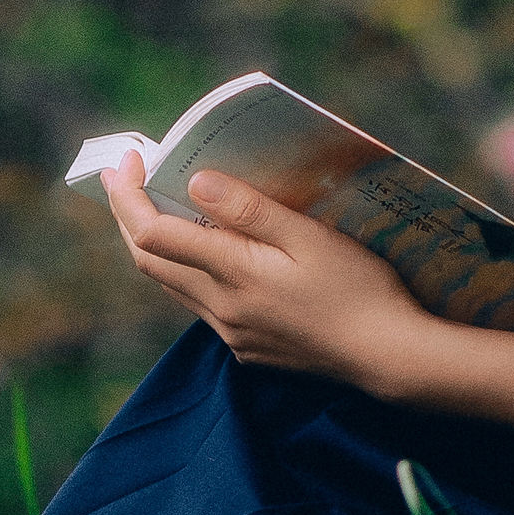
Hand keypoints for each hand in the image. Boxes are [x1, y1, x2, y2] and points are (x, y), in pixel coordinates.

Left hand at [103, 156, 441, 395]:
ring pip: (173, 285)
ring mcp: (233, 334)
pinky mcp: (249, 347)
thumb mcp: (308, 237)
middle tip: (125, 176)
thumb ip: (249, 210)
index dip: (128, 196)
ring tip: (156, 204)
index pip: (152, 235)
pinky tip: (208, 250)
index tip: (128, 159)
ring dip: (155, 244)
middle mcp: (221, 309)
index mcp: (232, 275)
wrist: (388, 356)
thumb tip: (194, 183)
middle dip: (128, 216)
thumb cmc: (357, 288)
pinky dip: (187, 269)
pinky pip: (201, 304)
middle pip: (149, 262)